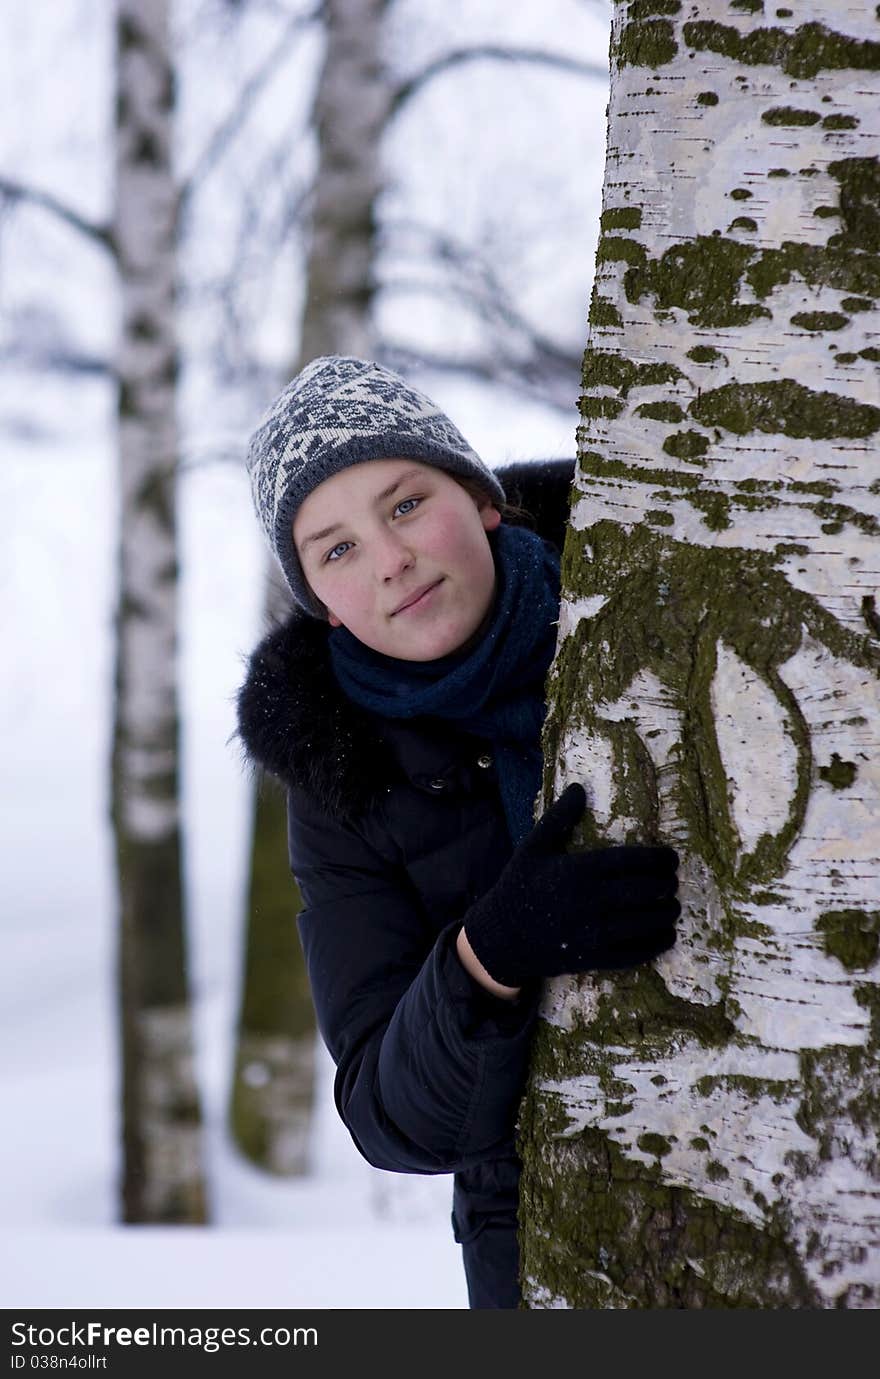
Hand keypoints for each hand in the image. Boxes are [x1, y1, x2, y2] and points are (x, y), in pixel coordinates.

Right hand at [463, 783, 678, 987]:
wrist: (500, 936)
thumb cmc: (518, 886)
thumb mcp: (533, 848)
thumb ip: (559, 818)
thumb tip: (578, 787)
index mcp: (577, 870)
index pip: (630, 861)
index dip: (657, 859)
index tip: (671, 858)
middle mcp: (588, 900)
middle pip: (643, 891)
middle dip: (666, 886)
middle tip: (673, 882)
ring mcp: (591, 932)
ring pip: (643, 922)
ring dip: (665, 914)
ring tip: (672, 907)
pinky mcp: (592, 958)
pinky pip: (633, 953)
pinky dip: (655, 944)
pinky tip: (666, 936)